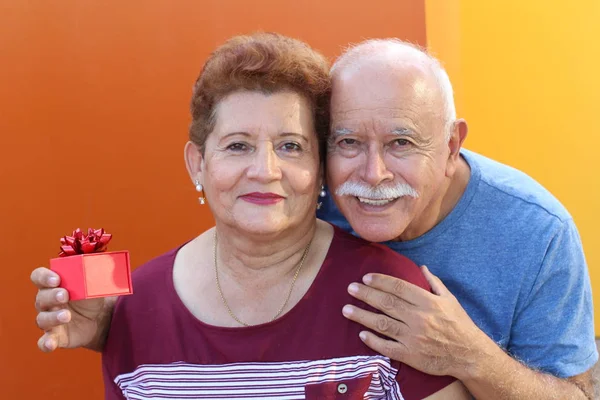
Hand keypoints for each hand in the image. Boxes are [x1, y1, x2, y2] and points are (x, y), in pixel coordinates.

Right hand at [31, 267, 114, 351]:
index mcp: (54, 284)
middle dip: (52, 296)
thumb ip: (96, 271)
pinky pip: (44, 341)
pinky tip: (50, 343)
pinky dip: (46, 343)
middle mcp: (47, 302)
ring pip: (42, 319)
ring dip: (53, 317)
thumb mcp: (96, 282)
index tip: (56, 279)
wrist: (102, 318)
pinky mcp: (56, 336)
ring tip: (67, 315)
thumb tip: (105, 261)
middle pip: (41, 297)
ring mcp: (50, 320)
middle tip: (65, 295)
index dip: (43, 277)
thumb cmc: (93, 296)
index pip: (39, 276)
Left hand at [342, 266, 492, 378]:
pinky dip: (373, 341)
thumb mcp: (450, 299)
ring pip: (382, 324)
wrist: (469, 355)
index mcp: (427, 302)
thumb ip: (434, 282)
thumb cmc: (459, 325)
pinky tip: (361, 334)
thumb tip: (422, 267)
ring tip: (346, 309)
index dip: (380, 281)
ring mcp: (413, 337)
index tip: (366, 277)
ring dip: (362, 316)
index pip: (398, 287)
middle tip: (350, 288)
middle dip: (366, 294)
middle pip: (386, 303)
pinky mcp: (410, 355)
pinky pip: (387, 347)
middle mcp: (418, 318)